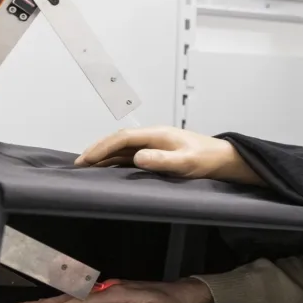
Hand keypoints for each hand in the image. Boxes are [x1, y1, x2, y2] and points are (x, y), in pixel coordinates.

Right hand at [14, 278, 213, 302]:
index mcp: (115, 294)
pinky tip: (61, 300)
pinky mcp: (114, 290)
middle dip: (46, 302)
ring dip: (54, 299)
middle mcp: (110, 287)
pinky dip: (68, 297)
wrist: (181, 294)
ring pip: (77, 293)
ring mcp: (111, 287)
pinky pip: (85, 294)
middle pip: (73, 296)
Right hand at [74, 126, 263, 184]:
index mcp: (158, 134)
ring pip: (124, 147)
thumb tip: (137, 157)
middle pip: (119, 140)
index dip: (103, 147)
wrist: (224, 159)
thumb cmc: (207, 159)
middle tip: (78, 163)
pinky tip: (109, 168)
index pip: (123, 137)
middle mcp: (154, 136)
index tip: (86, 158)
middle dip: (98, 149)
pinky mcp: (160, 152)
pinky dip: (117, 160)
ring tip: (87, 166)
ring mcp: (156, 144)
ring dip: (106, 155)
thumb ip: (162, 160)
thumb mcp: (186, 162)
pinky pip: (132, 154)